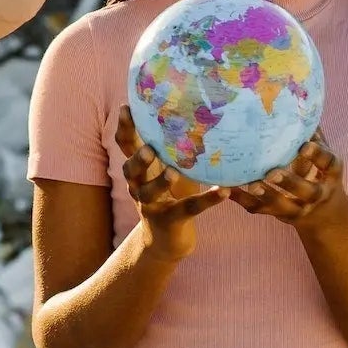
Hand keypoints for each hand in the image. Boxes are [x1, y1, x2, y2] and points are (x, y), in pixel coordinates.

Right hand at [114, 104, 228, 262]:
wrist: (166, 240)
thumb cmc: (170, 194)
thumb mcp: (168, 168)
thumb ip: (172, 148)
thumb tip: (193, 111)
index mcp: (138, 168)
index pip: (126, 145)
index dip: (124, 128)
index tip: (126, 107)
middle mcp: (138, 185)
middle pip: (130, 169)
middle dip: (138, 158)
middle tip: (149, 148)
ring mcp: (151, 205)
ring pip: (150, 193)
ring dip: (161, 182)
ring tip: (174, 173)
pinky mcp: (170, 221)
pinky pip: (188, 209)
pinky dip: (207, 200)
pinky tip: (223, 192)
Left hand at [227, 130, 344, 232]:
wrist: (324, 215)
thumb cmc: (321, 173)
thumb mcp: (325, 156)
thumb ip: (315, 134)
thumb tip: (302, 101)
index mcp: (331, 174)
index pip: (328, 164)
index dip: (317, 155)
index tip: (304, 145)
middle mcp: (316, 194)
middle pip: (306, 191)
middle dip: (289, 183)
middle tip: (272, 173)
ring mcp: (297, 208)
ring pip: (281, 205)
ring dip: (265, 195)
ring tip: (251, 184)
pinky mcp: (278, 214)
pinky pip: (258, 208)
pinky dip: (241, 198)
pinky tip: (226, 188)